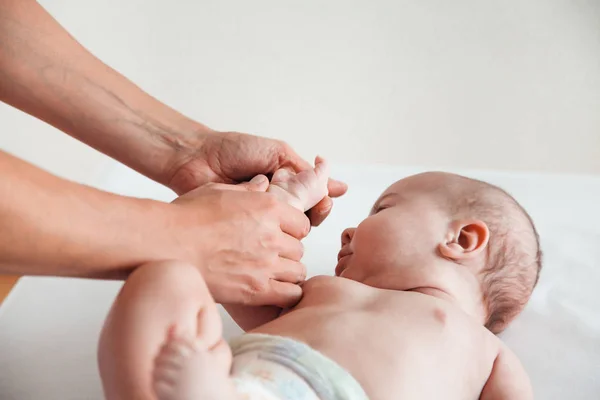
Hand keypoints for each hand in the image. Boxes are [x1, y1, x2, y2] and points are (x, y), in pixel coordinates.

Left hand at [167, 130, 347, 225]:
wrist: (197, 157)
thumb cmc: (235, 149)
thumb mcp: (277, 153)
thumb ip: (303, 170)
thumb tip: (334, 184)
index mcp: (287, 184)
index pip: (315, 201)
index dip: (323, 204)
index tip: (325, 200)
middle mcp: (276, 203)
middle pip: (305, 220)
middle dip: (312, 214)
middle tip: (312, 207)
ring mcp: (260, 219)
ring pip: (287, 232)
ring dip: (291, 221)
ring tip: (284, 207)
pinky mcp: (244, 231)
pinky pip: (264, 237)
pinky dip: (269, 229)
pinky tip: (267, 220)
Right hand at [170, 175, 309, 306]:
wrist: (166, 244)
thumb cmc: (186, 216)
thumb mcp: (218, 191)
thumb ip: (247, 190)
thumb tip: (262, 184)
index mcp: (268, 208)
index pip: (301, 223)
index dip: (292, 230)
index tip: (281, 234)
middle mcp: (272, 235)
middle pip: (299, 248)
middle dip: (288, 252)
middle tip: (271, 255)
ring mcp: (266, 264)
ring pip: (298, 272)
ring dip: (287, 273)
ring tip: (271, 274)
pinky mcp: (256, 290)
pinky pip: (289, 294)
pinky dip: (286, 294)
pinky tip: (273, 291)